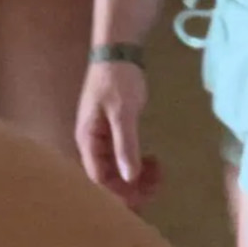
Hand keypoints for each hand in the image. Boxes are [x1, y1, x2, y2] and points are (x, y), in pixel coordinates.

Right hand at [76, 62, 160, 212]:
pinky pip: (122, 155)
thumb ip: (125, 144)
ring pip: (116, 168)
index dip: (119, 192)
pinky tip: (153, 161)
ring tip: (159, 174)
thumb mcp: (123, 112)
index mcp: (87, 139)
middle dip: (131, 186)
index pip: (99, 178)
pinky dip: (137, 162)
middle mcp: (91, 142)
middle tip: (158, 186)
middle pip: (107, 177)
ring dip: (136, 175)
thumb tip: (129, 178)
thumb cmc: (118, 79)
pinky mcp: (112, 130)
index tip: (143, 196)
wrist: (119, 49)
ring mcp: (101, 136)